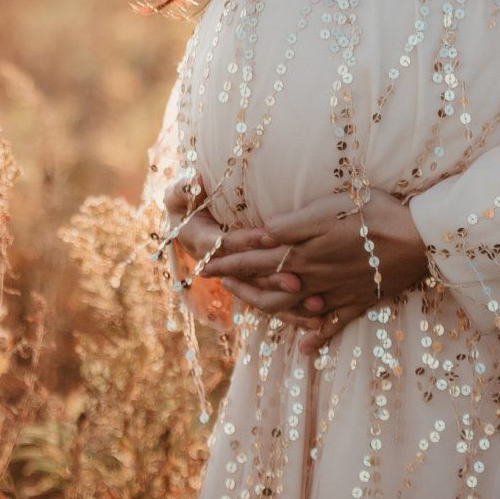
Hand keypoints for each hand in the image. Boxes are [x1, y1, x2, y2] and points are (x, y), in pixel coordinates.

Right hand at [160, 173, 319, 323]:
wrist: (184, 224)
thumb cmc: (185, 204)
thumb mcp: (181, 194)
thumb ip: (187, 188)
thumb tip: (198, 178)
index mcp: (202, 242)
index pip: (228, 244)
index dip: (247, 241)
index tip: (269, 236)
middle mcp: (220, 266)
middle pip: (250, 276)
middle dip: (273, 279)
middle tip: (297, 283)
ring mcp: (237, 278)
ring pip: (264, 296)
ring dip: (288, 303)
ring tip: (315, 308)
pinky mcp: (252, 284)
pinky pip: (273, 303)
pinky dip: (294, 313)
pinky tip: (318, 320)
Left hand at [194, 189, 430, 351]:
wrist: (420, 239)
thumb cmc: (375, 213)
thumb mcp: (331, 208)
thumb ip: (294, 224)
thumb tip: (260, 233)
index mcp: (305, 252)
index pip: (256, 258)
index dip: (228, 260)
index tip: (204, 262)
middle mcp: (315, 278)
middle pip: (268, 285)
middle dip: (238, 282)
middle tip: (214, 280)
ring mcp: (336, 294)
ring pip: (292, 307)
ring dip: (265, 306)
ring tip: (245, 303)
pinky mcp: (358, 302)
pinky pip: (331, 325)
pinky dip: (315, 337)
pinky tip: (304, 347)